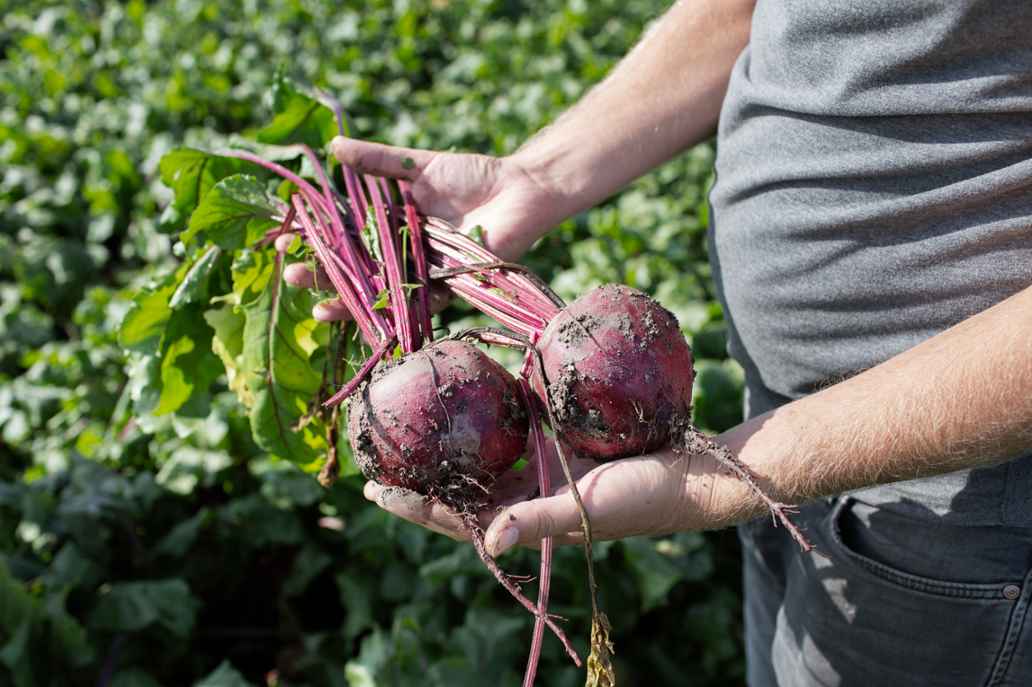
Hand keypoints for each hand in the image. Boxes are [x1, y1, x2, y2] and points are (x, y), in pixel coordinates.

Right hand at [284, 136, 561, 319]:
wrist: (518, 189)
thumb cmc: (471, 175)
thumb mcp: (418, 165)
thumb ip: (378, 161)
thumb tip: (333, 147)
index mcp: (389, 226)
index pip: (343, 239)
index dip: (314, 244)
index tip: (282, 243)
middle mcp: (400, 254)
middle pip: (354, 271)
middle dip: (321, 278)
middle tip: (290, 279)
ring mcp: (422, 273)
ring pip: (380, 293)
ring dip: (349, 304)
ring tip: (318, 310)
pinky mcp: (448, 287)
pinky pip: (419, 303)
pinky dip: (398, 309)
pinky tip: (374, 317)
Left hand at [364, 439, 727, 556]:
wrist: (697, 474)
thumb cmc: (648, 496)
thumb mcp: (590, 509)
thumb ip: (539, 521)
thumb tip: (488, 541)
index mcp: (531, 522)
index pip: (459, 519)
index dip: (417, 506)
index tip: (375, 490)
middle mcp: (531, 499)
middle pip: (463, 490)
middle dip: (423, 479)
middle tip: (382, 460)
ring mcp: (547, 474)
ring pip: (486, 462)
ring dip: (452, 451)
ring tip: (419, 430)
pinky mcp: (565, 449)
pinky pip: (518, 436)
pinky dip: (493, 423)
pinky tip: (475, 401)